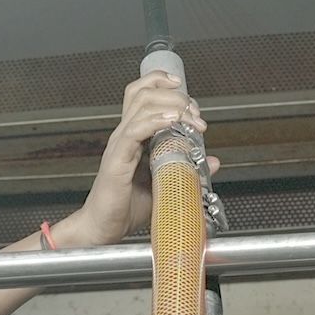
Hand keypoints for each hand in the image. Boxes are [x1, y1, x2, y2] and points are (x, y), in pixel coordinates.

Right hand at [67, 71, 217, 246]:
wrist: (103, 228)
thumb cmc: (126, 208)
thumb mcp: (166, 184)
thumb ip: (188, 169)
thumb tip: (211, 160)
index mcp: (134, 136)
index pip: (143, 94)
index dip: (165, 86)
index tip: (190, 100)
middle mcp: (125, 134)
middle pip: (144, 92)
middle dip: (175, 95)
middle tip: (195, 113)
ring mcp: (120, 144)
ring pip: (142, 103)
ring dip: (172, 105)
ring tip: (190, 118)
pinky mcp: (117, 158)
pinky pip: (135, 129)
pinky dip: (156, 120)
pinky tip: (172, 122)